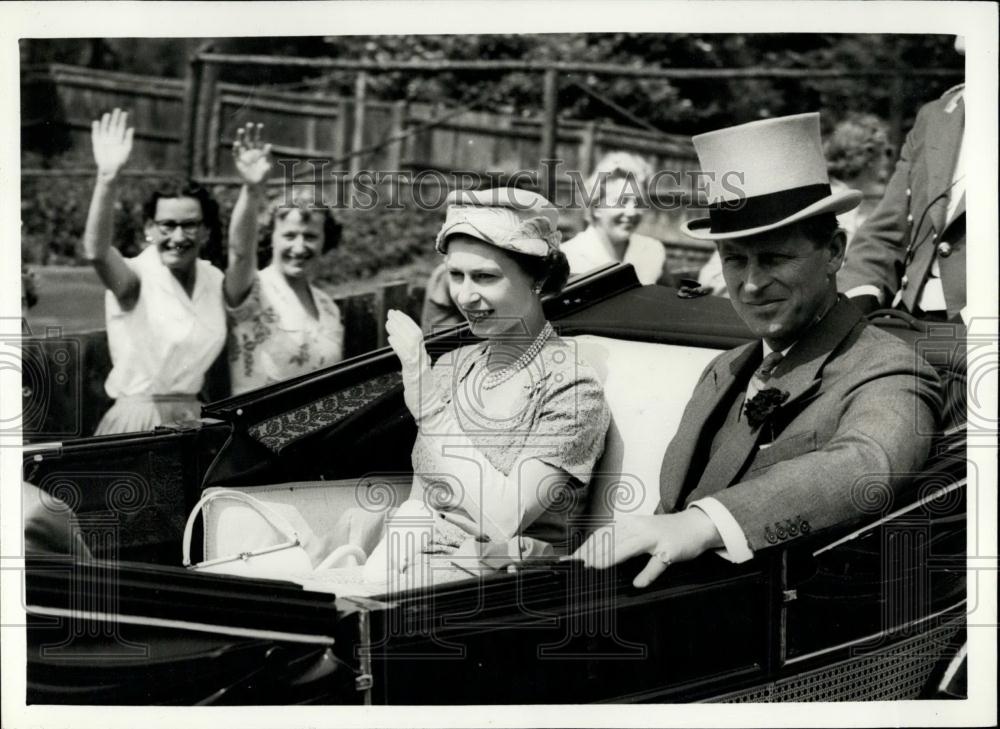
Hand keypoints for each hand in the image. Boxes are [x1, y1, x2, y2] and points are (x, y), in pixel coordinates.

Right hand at [91, 108, 133, 178]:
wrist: (109, 170)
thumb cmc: (120, 162)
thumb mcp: (126, 150)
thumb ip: (128, 139)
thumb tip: (131, 128)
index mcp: (120, 140)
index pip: (121, 127)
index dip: (123, 120)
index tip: (124, 113)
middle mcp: (112, 138)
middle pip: (113, 125)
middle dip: (115, 118)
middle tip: (117, 109)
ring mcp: (104, 140)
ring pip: (105, 128)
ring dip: (106, 121)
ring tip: (108, 114)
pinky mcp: (96, 143)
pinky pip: (96, 134)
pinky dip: (96, 128)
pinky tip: (97, 122)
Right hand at [232, 123, 272, 185]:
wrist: (256, 185)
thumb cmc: (264, 175)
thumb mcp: (268, 166)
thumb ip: (267, 156)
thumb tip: (269, 145)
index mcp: (259, 151)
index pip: (259, 139)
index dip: (259, 132)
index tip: (260, 124)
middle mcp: (251, 151)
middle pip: (249, 139)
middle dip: (249, 131)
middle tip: (249, 124)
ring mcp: (244, 156)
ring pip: (241, 144)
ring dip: (240, 137)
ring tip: (241, 130)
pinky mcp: (238, 161)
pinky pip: (236, 153)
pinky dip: (236, 148)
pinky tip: (236, 144)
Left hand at [386, 309, 443, 422]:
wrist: (429, 409)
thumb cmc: (421, 394)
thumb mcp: (415, 373)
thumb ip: (412, 360)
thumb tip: (404, 349)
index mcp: (424, 357)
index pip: (417, 334)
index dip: (407, 322)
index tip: (397, 315)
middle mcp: (423, 358)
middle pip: (414, 333)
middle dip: (402, 321)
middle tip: (391, 312)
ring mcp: (420, 365)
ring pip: (411, 341)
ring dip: (399, 330)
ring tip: (389, 322)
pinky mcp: (415, 373)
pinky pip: (407, 355)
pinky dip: (399, 345)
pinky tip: (390, 339)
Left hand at [571, 509, 721, 588]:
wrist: (695, 526)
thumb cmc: (662, 532)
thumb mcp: (638, 532)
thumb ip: (619, 541)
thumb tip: (595, 554)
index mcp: (629, 524)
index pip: (602, 534)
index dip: (585, 546)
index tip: (571, 558)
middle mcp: (639, 527)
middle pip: (611, 539)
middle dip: (592, 552)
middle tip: (576, 565)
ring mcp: (655, 538)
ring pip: (629, 547)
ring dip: (611, 556)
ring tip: (595, 567)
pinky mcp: (670, 550)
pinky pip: (658, 563)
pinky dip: (647, 573)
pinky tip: (638, 584)